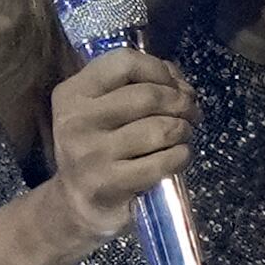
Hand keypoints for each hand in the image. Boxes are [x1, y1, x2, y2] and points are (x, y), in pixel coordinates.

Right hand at [48, 47, 193, 235]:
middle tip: (190, 113)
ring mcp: (91, 154)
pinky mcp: (109, 184)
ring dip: (183, 130)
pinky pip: (162, 161)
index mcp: (73, 93)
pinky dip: (181, 156)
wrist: (77, 202)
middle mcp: (76, 120)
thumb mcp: (104, 109)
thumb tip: (179, 82)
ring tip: (183, 135)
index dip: (159, 70)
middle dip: (180, 102)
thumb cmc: (100, 147)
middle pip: (148, 96)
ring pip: (160, 129)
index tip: (173, 86)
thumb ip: (139, 84)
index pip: (125, 63)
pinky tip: (179, 157)